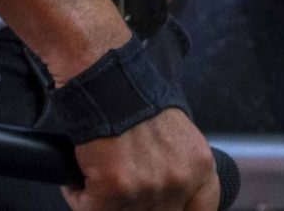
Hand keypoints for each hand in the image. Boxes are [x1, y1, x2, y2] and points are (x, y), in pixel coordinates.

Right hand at [69, 108, 217, 210]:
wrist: (107, 84)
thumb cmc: (136, 102)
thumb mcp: (177, 137)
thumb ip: (179, 170)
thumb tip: (169, 197)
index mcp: (199, 166)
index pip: (202, 210)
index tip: (167, 207)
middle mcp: (178, 180)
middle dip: (138, 205)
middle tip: (123, 189)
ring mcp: (148, 188)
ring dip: (106, 201)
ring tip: (99, 177)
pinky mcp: (114, 191)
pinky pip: (91, 209)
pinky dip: (81, 196)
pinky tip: (82, 179)